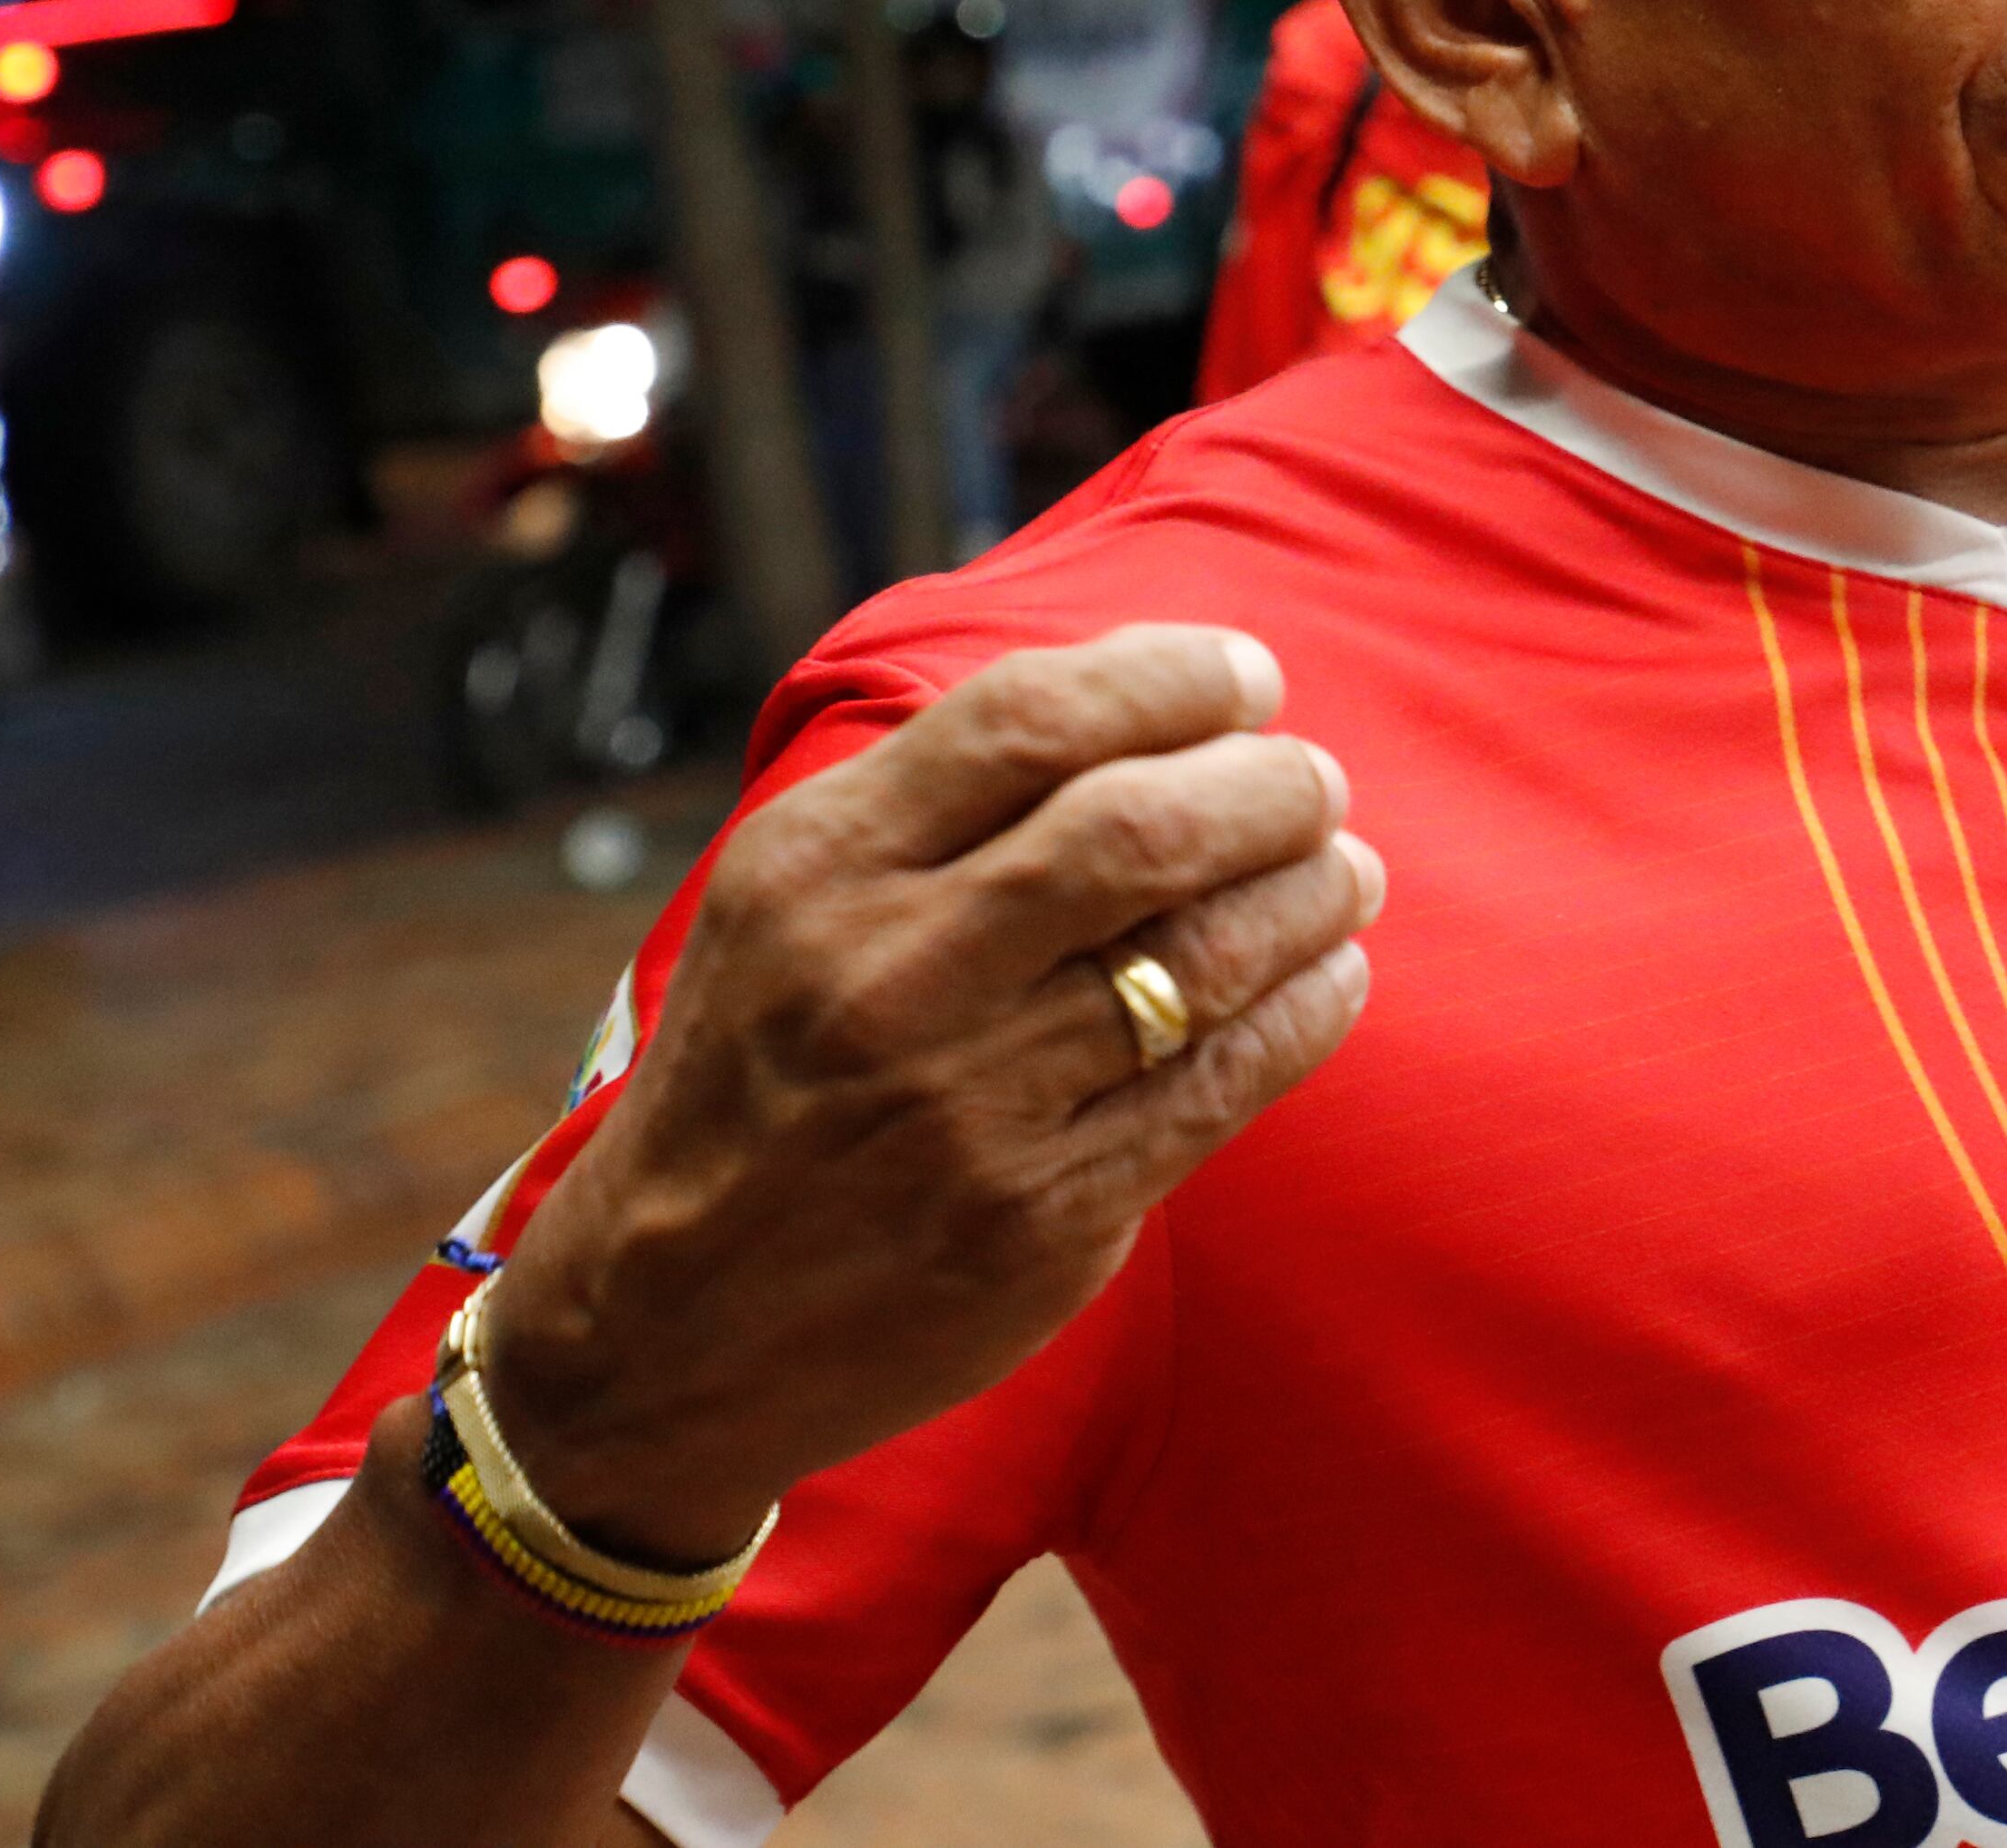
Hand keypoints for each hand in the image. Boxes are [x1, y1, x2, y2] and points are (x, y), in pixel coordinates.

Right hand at [484, 627, 1380, 1560]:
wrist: (661, 1329)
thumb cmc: (757, 1077)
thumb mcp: (777, 904)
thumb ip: (930, 801)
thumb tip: (1140, 693)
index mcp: (816, 870)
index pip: (1029, 719)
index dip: (1170, 676)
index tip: (1246, 678)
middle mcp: (888, 978)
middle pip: (1140, 830)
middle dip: (1269, 785)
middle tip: (1315, 781)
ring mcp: (968, 1107)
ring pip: (1204, 959)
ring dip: (1312, 893)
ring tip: (1345, 869)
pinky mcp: (1039, 1220)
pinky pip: (1220, 1086)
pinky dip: (1306, 1010)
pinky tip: (1331, 973)